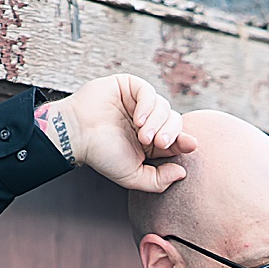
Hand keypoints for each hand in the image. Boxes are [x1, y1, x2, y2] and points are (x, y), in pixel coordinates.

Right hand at [41, 74, 193, 193]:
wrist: (78, 136)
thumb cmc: (102, 156)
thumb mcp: (134, 177)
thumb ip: (159, 181)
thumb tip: (183, 173)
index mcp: (151, 142)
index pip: (177, 139)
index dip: (184, 141)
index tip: (190, 145)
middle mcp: (148, 121)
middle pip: (174, 121)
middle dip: (171, 133)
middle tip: (158, 143)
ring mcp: (139, 103)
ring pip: (164, 107)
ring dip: (157, 122)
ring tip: (142, 136)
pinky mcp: (130, 86)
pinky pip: (149, 92)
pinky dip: (148, 106)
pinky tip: (138, 119)